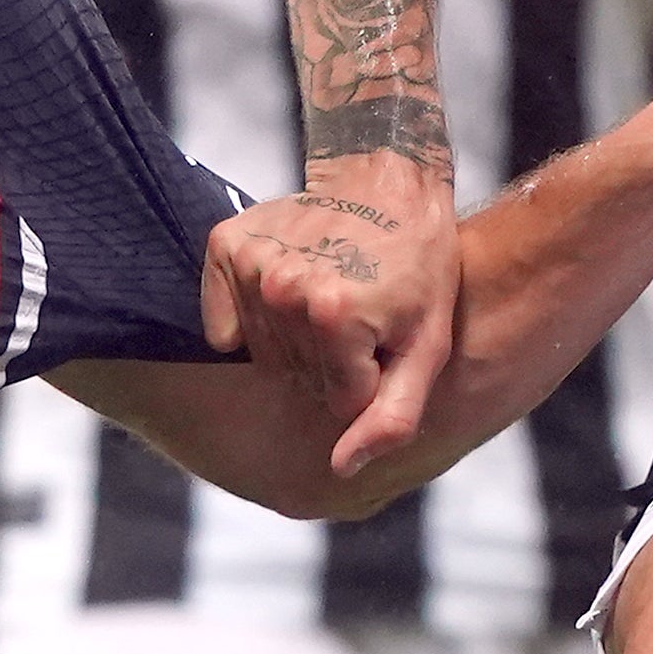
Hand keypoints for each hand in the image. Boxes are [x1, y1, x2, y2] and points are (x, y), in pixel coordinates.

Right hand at [212, 166, 462, 479]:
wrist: (388, 185)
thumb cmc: (419, 269)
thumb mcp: (427, 347)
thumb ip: (391, 418)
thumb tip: (340, 468)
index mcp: (334, 315)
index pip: (339, 400)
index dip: (370, 378)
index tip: (387, 337)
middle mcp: (282, 289)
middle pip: (297, 378)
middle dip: (332, 363)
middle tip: (361, 318)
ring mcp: (250, 264)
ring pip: (263, 353)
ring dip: (296, 342)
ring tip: (331, 299)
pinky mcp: (225, 245)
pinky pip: (224, 323)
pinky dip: (251, 318)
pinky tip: (288, 290)